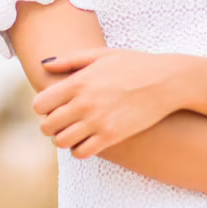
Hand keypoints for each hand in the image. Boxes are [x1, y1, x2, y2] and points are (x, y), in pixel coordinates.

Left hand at [32, 47, 182, 157]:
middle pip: (47, 126)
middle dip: (50, 124)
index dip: (43, 106)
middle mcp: (85, 103)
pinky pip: (81, 153)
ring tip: (74, 130)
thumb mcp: (102, 54)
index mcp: (79, 81)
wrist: (166, 81)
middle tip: (62, 120)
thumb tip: (44, 64)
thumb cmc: (134, 64)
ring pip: (61, 142)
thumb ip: (70, 60)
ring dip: (63, 138)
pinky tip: (87, 139)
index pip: (40, 104)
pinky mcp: (111, 136)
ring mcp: (98, 122)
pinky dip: (79, 149)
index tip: (53, 105)